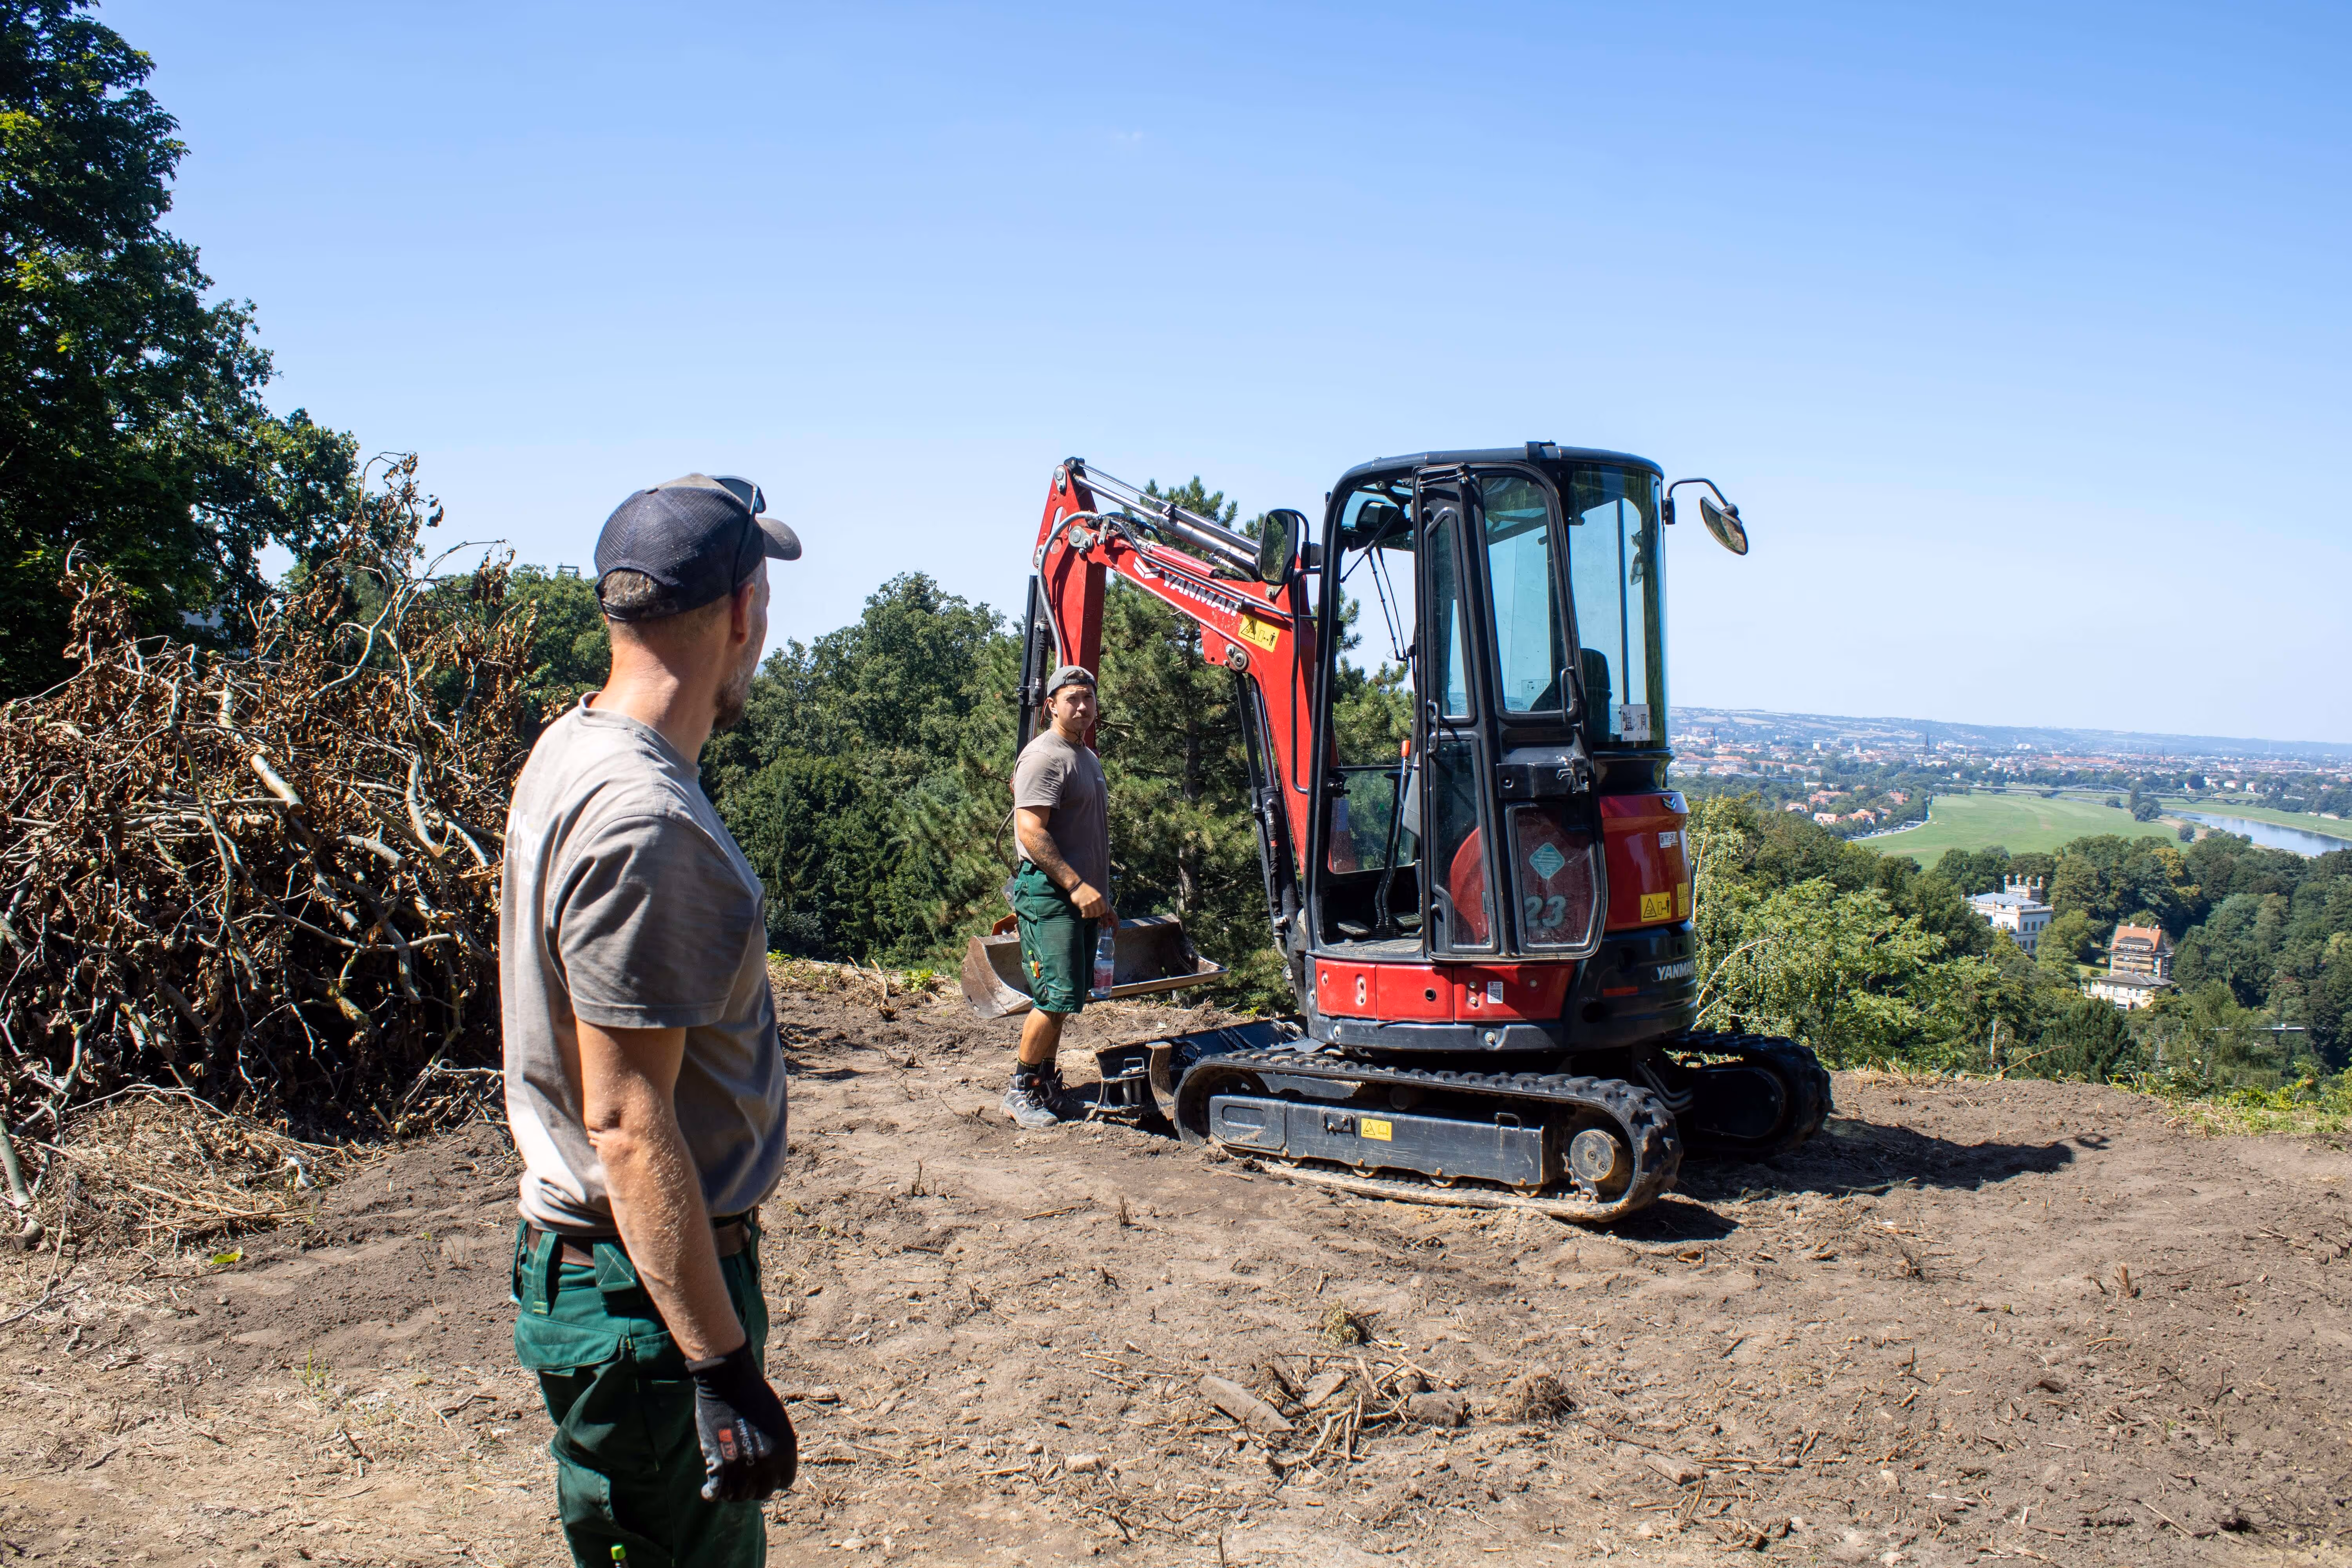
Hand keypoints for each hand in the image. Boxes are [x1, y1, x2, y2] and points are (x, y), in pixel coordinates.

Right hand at [688, 1343, 797, 1501]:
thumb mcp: (776, 1422)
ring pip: (738, 1495)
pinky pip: (716, 1492)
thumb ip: (776, 1446)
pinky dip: (711, 1493)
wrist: (730, 1381)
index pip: (784, 1482)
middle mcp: (769, 1463)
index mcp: (786, 1450)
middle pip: (761, 1493)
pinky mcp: (721, 1465)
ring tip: (723, 1484)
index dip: (770, 1480)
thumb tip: (769, 1467)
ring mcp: (745, 1467)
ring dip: (730, 1492)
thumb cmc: (753, 1396)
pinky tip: (707, 1490)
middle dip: (751, 1488)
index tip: (759, 1476)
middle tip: (739, 1480)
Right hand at [1070, 881, 1110, 920]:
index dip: (1101, 912)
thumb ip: (1099, 900)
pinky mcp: (1082, 905)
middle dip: (1095, 915)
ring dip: (1089, 916)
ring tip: (1087, 914)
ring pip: (1092, 915)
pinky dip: (1084, 916)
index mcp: (1099, 897)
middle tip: (1092, 914)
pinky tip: (1083, 915)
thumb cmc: (1086, 890)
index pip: (1104, 909)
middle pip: (1098, 913)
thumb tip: (1102, 909)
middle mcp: (1095, 900)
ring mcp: (1088, 903)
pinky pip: (1085, 914)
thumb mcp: (1095, 893)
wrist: (1077, 886)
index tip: (1098, 913)